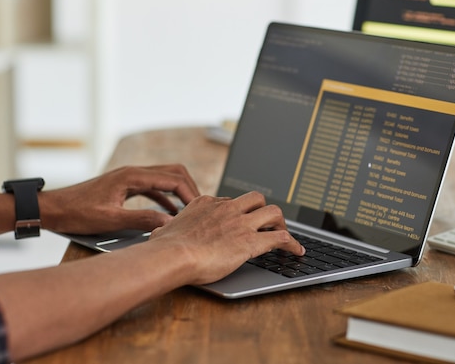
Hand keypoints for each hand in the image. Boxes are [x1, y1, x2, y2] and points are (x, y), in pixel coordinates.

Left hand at [40, 165, 199, 233]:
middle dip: (190, 188)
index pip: (172, 179)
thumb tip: (169, 222)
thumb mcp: (110, 220)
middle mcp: (133, 172)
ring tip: (190, 210)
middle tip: (200, 207)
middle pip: (173, 172)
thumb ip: (142, 220)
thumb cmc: (76, 213)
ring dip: (179, 192)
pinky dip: (165, 197)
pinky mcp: (125, 186)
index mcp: (132, 176)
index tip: (199, 210)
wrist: (53, 209)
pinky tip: (170, 212)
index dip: (190, 194)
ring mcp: (129, 178)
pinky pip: (153, 187)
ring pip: (164, 178)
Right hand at [149, 191, 305, 284]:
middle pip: (256, 199)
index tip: (239, 220)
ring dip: (281, 223)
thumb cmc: (163, 248)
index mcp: (206, 204)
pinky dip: (292, 244)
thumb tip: (158, 233)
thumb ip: (165, 229)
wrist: (172, 255)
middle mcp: (226, 208)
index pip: (228, 201)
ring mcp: (240, 223)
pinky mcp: (251, 241)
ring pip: (273, 212)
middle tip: (266, 224)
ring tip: (284, 234)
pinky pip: (281, 238)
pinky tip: (297, 251)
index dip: (237, 212)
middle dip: (263, 210)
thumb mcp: (163, 230)